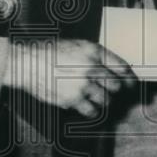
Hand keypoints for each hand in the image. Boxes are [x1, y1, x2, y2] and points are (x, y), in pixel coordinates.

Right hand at [3, 38, 135, 118]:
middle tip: (112, 91)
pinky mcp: (72, 100)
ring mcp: (81, 85)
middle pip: (116, 86)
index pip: (122, 67)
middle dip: (115, 90)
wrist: (27, 62)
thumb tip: (114, 71)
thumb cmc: (49, 52)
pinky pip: (92, 111)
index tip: (130, 84)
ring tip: (98, 99)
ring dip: (104, 101)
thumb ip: (95, 56)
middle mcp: (90, 68)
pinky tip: (88, 107)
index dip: (129, 77)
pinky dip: (93, 111)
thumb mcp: (76, 45)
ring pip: (106, 101)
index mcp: (92, 51)